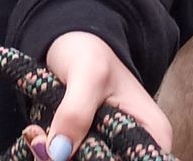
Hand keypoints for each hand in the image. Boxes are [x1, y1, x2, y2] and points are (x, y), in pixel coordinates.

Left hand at [39, 31, 170, 158]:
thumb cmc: (89, 51)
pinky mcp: (89, 150)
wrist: (69, 43)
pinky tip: (39, 135)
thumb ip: (76, 112)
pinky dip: (50, 154)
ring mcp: (111, 151)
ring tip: (38, 133)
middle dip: (68, 160)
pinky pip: (68, 160)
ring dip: (54, 157)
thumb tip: (59, 153)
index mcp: (153, 133)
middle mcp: (135, 148)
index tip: (66, 152)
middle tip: (41, 139)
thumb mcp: (87, 74)